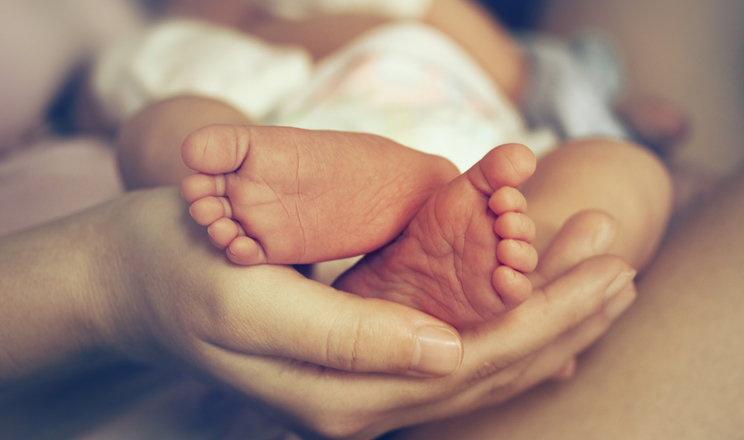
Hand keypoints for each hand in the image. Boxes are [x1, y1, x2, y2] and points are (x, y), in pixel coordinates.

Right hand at [93, 192, 633, 438]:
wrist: (138, 279)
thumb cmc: (187, 270)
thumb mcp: (254, 300)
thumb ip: (347, 336)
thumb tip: (446, 352)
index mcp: (339, 393)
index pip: (472, 364)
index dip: (544, 316)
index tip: (603, 269)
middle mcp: (358, 403)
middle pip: (486, 370)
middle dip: (562, 320)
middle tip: (622, 267)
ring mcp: (358, 389)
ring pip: (474, 368)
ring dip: (541, 325)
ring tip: (599, 284)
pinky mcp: (355, 362)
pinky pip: (446, 359)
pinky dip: (500, 336)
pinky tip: (535, 320)